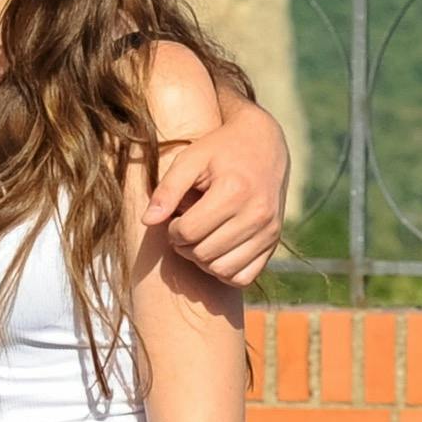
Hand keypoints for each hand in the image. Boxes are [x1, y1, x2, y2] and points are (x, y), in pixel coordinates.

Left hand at [147, 113, 284, 288]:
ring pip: (223, 270)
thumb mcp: (190, 159)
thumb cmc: (220, 150)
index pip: (189, 232)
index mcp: (234, 191)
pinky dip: (226, 272)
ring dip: (203, 261)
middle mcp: (256, 214)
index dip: (173, 229)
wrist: (263, 143)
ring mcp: (269, 231)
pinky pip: (245, 277)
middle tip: (185, 227)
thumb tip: (147, 221)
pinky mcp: (274, 242)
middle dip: (185, 245)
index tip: (175, 217)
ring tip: (200, 238)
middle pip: (204, 254)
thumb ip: (167, 190)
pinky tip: (217, 251)